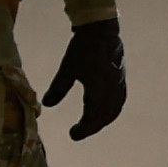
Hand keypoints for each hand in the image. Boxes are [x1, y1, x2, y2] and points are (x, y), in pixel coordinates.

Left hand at [41, 14, 124, 140]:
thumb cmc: (82, 49)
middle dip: (93, 127)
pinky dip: (111, 111)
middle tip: (78, 133)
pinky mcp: (121, 78)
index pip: (93, 116)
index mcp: (100, 88)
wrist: (101, 31)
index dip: (84, 128)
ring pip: (114, 109)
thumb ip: (58, 88)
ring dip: (103, 120)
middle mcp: (113, 89)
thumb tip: (47, 105)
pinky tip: (103, 112)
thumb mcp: (67, 68)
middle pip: (106, 116)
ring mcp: (120, 84)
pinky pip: (119, 101)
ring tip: (90, 126)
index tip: (72, 135)